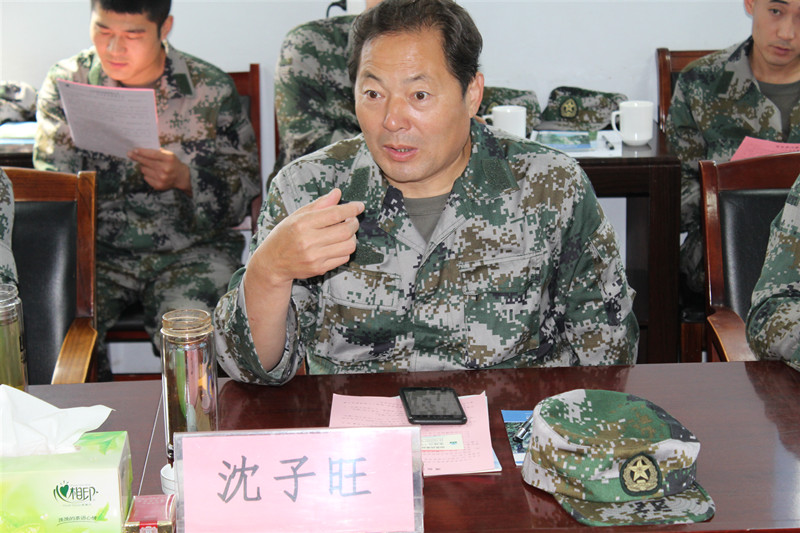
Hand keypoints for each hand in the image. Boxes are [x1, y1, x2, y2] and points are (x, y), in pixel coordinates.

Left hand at [128, 148, 191, 194]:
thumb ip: (157, 152)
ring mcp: (161, 178)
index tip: (134, 150)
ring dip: (143, 166)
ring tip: (147, 165)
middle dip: (137, 157)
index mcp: (169, 159)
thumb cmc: (173, 163)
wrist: (181, 177)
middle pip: (146, 162)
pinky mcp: (158, 185)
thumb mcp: (169, 154)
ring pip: (144, 170)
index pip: (152, 155)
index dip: (142, 152)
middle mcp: (165, 169)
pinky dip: (146, 174)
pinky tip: (152, 172)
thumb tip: (141, 150)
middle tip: (130, 154)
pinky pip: (146, 177)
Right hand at [250, 188, 364, 287]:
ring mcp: (314, 257)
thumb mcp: (298, 215)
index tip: (359, 206)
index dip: (351, 209)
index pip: (334, 214)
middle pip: (345, 230)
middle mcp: (308, 241)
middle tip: (352, 219)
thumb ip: (319, 204)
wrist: (272, 262)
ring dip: (352, 237)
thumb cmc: (285, 234)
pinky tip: (338, 244)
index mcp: (302, 224)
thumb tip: (337, 192)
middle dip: (354, 223)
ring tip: (346, 232)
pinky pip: (344, 258)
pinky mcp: (319, 269)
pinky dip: (346, 249)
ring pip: (348, 246)